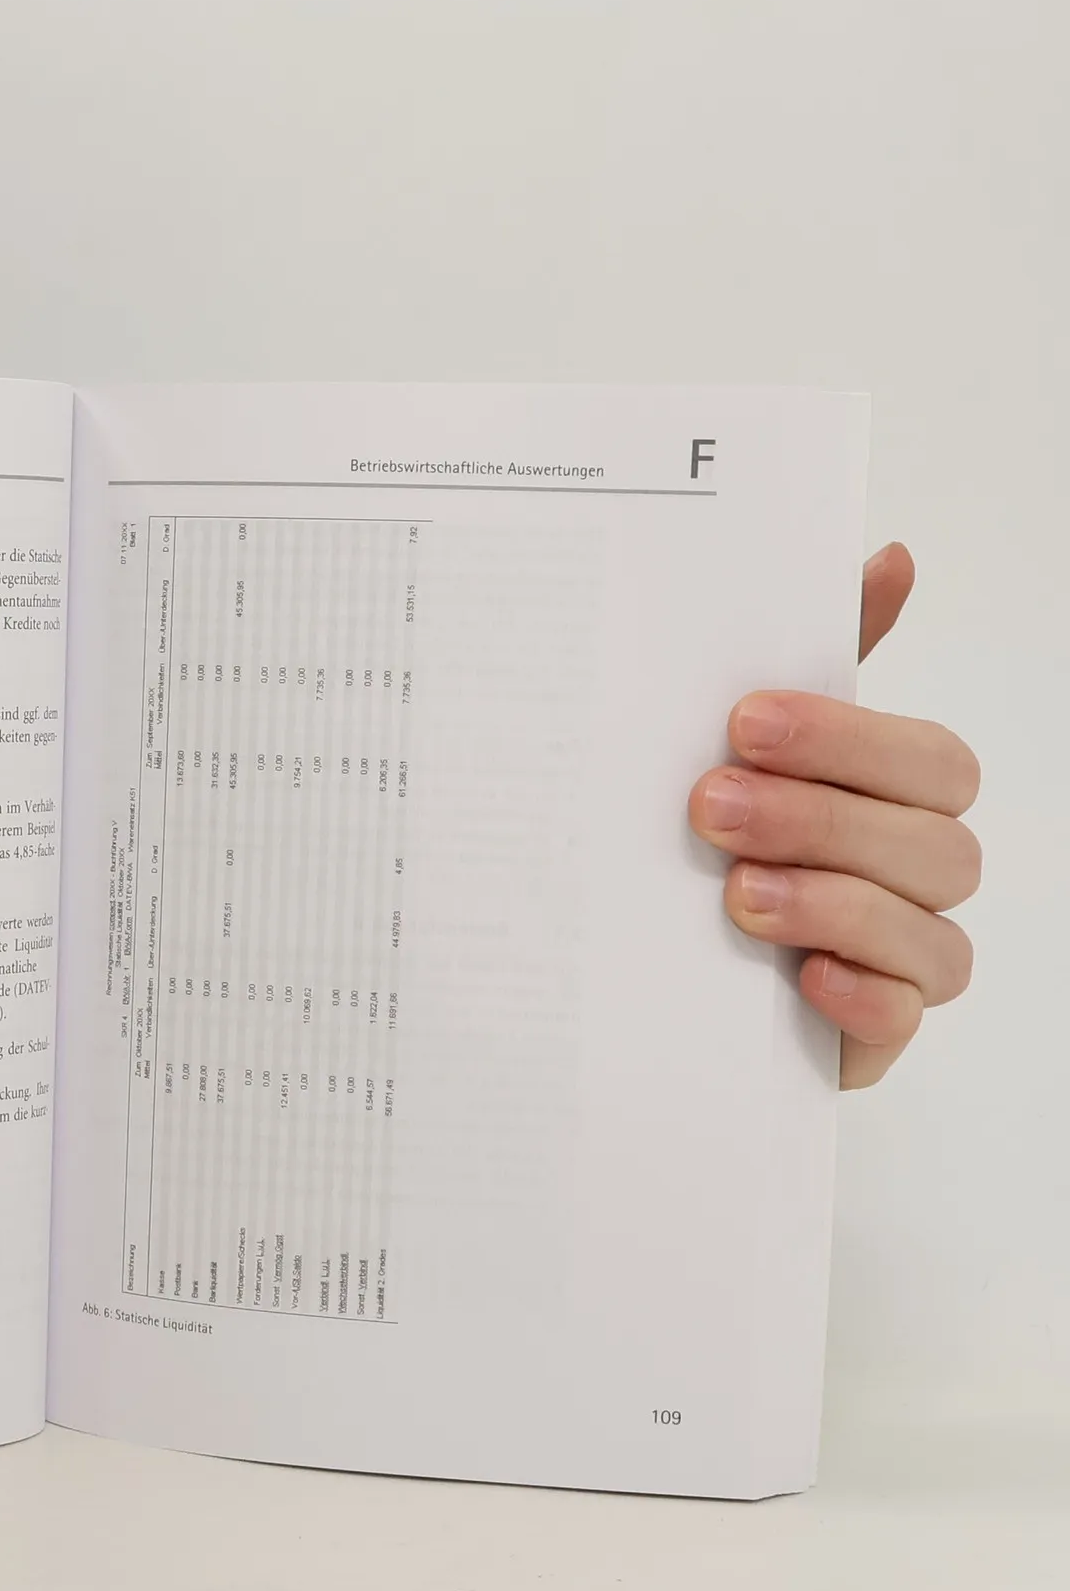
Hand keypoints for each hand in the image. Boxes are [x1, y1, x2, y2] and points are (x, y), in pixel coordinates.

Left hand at [688, 544, 978, 1088]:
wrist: (657, 971)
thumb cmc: (720, 841)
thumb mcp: (745, 750)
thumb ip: (818, 661)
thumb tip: (889, 555)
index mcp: (899, 795)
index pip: (925, 758)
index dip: (846, 737)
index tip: (744, 720)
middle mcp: (918, 872)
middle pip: (932, 839)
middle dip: (820, 816)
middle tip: (710, 803)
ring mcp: (904, 957)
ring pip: (927, 930)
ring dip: (831, 901)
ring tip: (736, 894)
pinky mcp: (875, 1034)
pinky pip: (902, 1019)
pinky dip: (860, 995)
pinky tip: (802, 977)